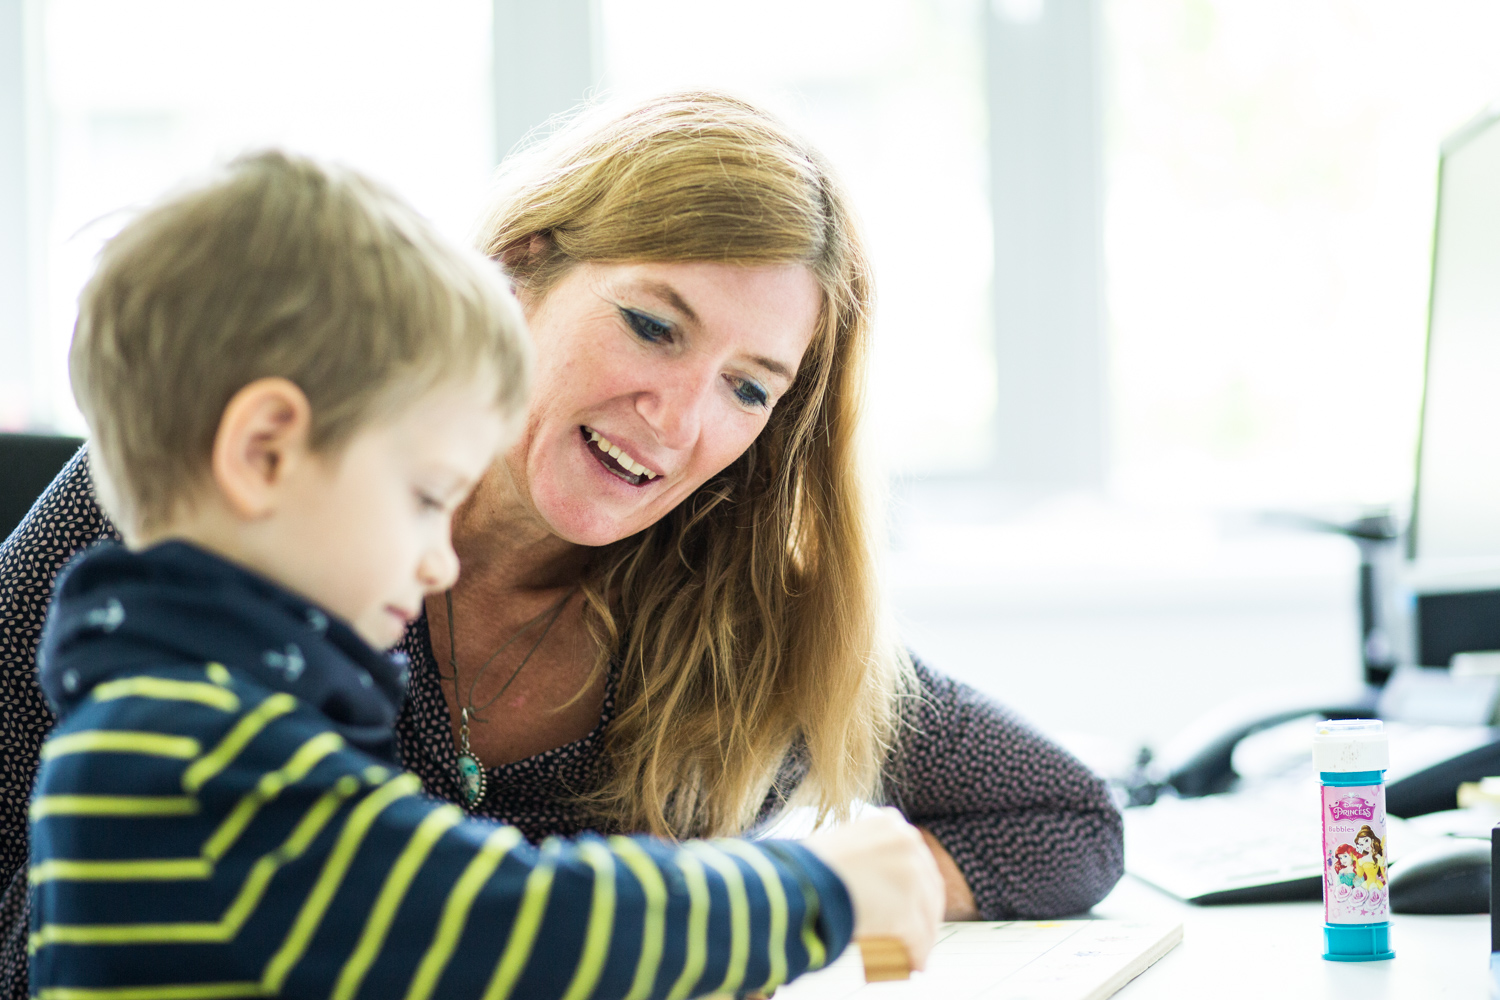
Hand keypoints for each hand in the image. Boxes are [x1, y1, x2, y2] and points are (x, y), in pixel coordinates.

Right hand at [802, 807, 943, 969]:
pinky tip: (914, 964)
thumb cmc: (806, 867)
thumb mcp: (843, 842)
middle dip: (925, 911)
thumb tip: (873, 881)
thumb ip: (867, 854)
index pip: (916, 857)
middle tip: (918, 931)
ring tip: (914, 953)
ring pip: (927, 914)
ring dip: (923, 936)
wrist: (797, 881)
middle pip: (929, 885)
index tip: (914, 900)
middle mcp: (907, 843)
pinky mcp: (906, 910)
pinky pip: (918, 939)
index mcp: (891, 823)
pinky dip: (917, 955)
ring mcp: (910, 876)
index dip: (916, 883)